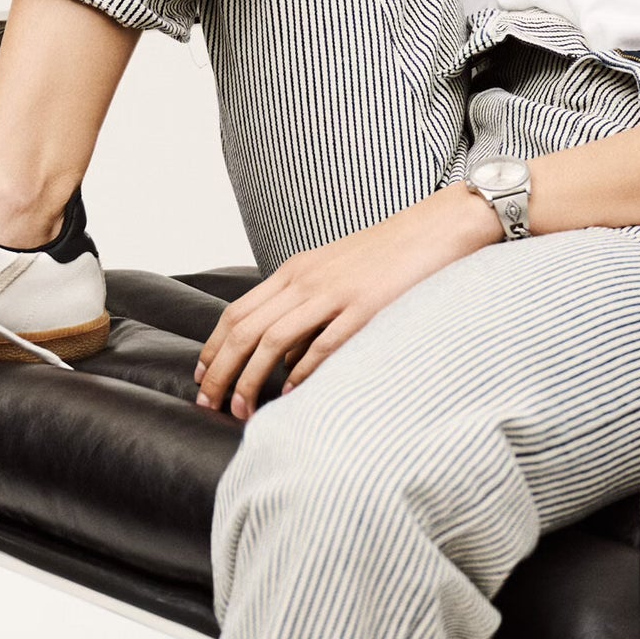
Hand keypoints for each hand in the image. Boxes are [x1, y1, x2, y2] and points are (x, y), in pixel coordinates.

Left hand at [195, 185, 503, 419]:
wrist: (436, 229)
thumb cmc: (387, 257)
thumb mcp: (333, 274)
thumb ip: (305, 308)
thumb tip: (282, 356)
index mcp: (295, 271)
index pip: (236, 313)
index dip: (214, 350)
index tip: (203, 379)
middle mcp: (306, 280)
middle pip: (245, 330)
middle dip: (221, 371)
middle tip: (209, 403)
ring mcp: (334, 293)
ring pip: (272, 340)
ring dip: (250, 379)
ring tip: (241, 410)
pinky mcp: (364, 308)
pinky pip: (322, 344)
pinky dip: (301, 372)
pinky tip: (288, 395)